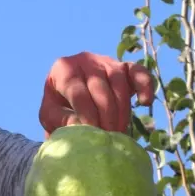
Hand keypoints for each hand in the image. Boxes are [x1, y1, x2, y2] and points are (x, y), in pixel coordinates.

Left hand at [39, 52, 155, 137]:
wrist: (69, 94)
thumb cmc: (58, 105)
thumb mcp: (50, 114)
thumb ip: (61, 120)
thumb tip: (81, 127)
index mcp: (63, 69)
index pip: (78, 92)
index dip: (87, 114)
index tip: (93, 133)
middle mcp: (85, 59)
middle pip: (100, 88)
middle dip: (106, 115)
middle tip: (109, 136)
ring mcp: (106, 60)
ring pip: (119, 82)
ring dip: (122, 109)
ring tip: (119, 130)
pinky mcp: (124, 65)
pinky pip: (138, 71)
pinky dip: (145, 85)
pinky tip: (145, 102)